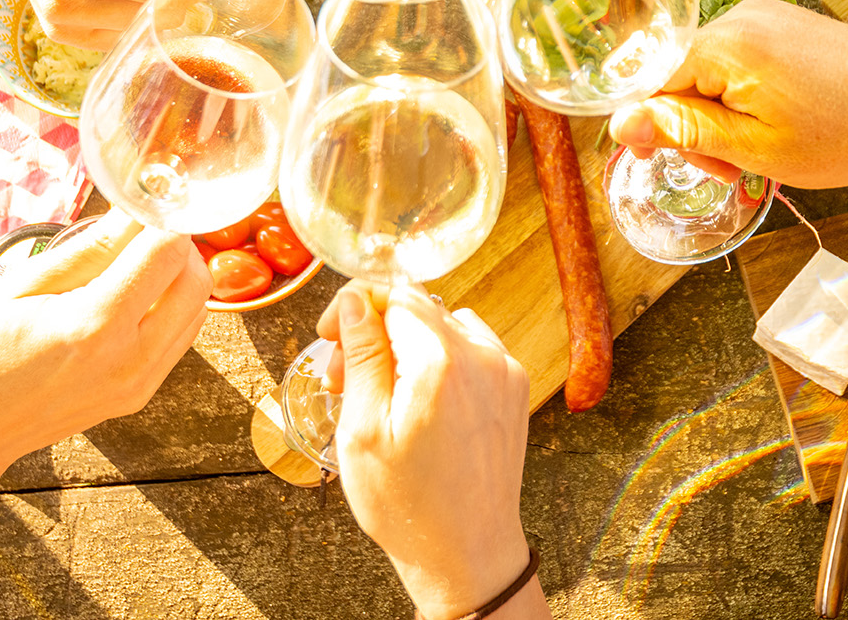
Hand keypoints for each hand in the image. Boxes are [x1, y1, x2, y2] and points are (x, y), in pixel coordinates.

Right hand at [0, 212, 210, 472]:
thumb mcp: (21, 286)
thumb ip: (88, 247)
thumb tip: (134, 209)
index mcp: (95, 326)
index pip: (166, 252)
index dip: (161, 217)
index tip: (144, 201)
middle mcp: (129, 360)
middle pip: (197, 281)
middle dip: (178, 244)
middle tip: (139, 228)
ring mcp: (138, 385)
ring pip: (197, 311)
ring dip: (178, 276)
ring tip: (130, 261)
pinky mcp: (137, 396)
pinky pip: (179, 338)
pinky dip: (171, 307)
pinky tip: (131, 296)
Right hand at [316, 283, 533, 619]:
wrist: (467, 553)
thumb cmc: (407, 503)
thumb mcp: (363, 429)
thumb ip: (361, 355)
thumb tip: (354, 301)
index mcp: (441, 361)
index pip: (393, 294)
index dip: (355, 309)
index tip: (333, 338)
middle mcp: (482, 355)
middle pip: (418, 307)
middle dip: (377, 332)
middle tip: (347, 380)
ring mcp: (505, 370)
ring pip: (444, 324)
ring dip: (409, 345)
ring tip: (385, 395)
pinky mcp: (515, 387)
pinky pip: (472, 348)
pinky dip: (442, 360)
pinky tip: (422, 401)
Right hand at [608, 0, 847, 187]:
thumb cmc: (847, 135)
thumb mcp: (755, 149)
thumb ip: (683, 131)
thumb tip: (619, 123)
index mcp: (726, 42)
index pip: (654, 83)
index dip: (661, 130)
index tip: (680, 164)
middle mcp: (743, 15)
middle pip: (683, 76)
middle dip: (701, 126)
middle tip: (742, 167)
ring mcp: (770, 15)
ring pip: (714, 72)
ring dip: (728, 116)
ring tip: (772, 148)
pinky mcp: (791, 24)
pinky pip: (745, 62)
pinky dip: (752, 97)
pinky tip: (787, 123)